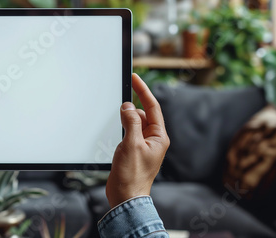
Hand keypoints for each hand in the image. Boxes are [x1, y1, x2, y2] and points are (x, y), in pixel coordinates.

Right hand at [106, 73, 169, 207]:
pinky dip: (122, 129)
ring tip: (119, 135)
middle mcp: (153, 140)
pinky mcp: (133, 150)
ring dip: (125, 121)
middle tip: (119, 109)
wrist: (126, 196)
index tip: (135, 78)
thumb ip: (130, 122)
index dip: (143, 91)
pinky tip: (116, 137)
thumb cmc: (132, 175)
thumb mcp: (131, 144)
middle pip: (142, 114)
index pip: (153, 107)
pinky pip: (128, 132)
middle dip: (131, 109)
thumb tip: (128, 106)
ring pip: (134, 122)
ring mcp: (143, 145)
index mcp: (159, 137)